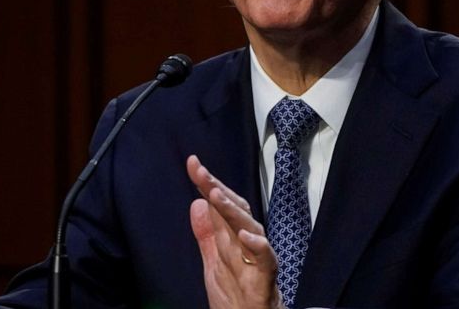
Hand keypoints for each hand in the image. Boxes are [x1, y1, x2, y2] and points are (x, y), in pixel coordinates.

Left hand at [187, 155, 282, 308]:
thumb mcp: (214, 263)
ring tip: (217, 194)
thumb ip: (207, 235)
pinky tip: (245, 235)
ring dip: (234, 212)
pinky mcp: (265, 282)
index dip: (208, 184)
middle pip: (236, 212)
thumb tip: (197, 203)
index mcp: (233, 241)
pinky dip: (258, 248)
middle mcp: (247, 247)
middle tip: (201, 173)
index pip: (221, 207)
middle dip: (219, 190)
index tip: (193, 163)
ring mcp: (258, 262)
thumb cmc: (237, 297)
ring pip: (251, 230)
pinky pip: (266, 262)